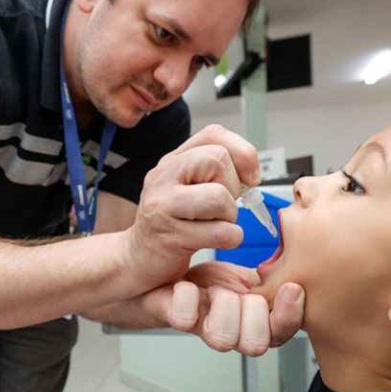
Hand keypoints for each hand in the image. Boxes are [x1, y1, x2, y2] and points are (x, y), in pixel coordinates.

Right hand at [124, 125, 261, 290]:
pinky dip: (230, 239)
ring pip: (220, 197)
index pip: (214, 134)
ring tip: (214, 224)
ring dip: (230, 216)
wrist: (139, 257)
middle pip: (218, 161)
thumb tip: (251, 174)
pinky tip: (212, 241)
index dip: (242, 152)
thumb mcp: (189, 188)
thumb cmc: (173, 223)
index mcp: (172, 161)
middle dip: (233, 188)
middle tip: (220, 208)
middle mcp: (163, 177)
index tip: (250, 177)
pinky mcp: (170, 237)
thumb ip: (216, 172)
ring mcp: (163, 206)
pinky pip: (221, 232)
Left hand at [162, 278, 305, 355]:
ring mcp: (203, 331)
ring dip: (222, 304)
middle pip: (255, 345)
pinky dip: (187, 293)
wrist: (168, 278)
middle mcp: (232, 335)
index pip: (281, 334)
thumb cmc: (211, 283)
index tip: (291, 289)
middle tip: (239, 293)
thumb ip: (272, 285)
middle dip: (252, 311)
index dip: (289, 316)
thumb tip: (298, 280)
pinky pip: (184, 317)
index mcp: (255, 324)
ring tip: (213, 290)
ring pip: (221, 340)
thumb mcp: (248, 281)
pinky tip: (187, 286)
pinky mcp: (176, 321)